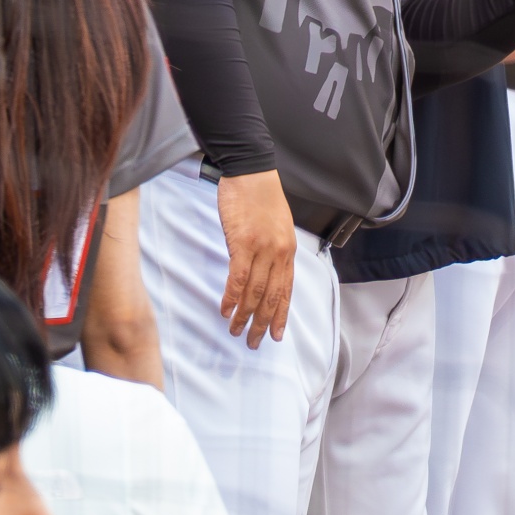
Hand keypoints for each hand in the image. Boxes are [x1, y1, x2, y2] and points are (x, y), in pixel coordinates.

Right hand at [214, 171, 297, 347]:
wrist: (251, 171)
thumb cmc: (261, 197)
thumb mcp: (276, 226)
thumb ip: (271, 251)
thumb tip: (262, 273)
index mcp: (288, 250)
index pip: (286, 290)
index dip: (281, 315)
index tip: (276, 335)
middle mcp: (279, 252)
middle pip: (272, 296)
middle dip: (263, 323)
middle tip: (254, 343)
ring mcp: (262, 248)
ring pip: (255, 291)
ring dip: (245, 315)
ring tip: (236, 331)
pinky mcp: (243, 242)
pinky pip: (238, 276)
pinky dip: (232, 296)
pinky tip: (226, 309)